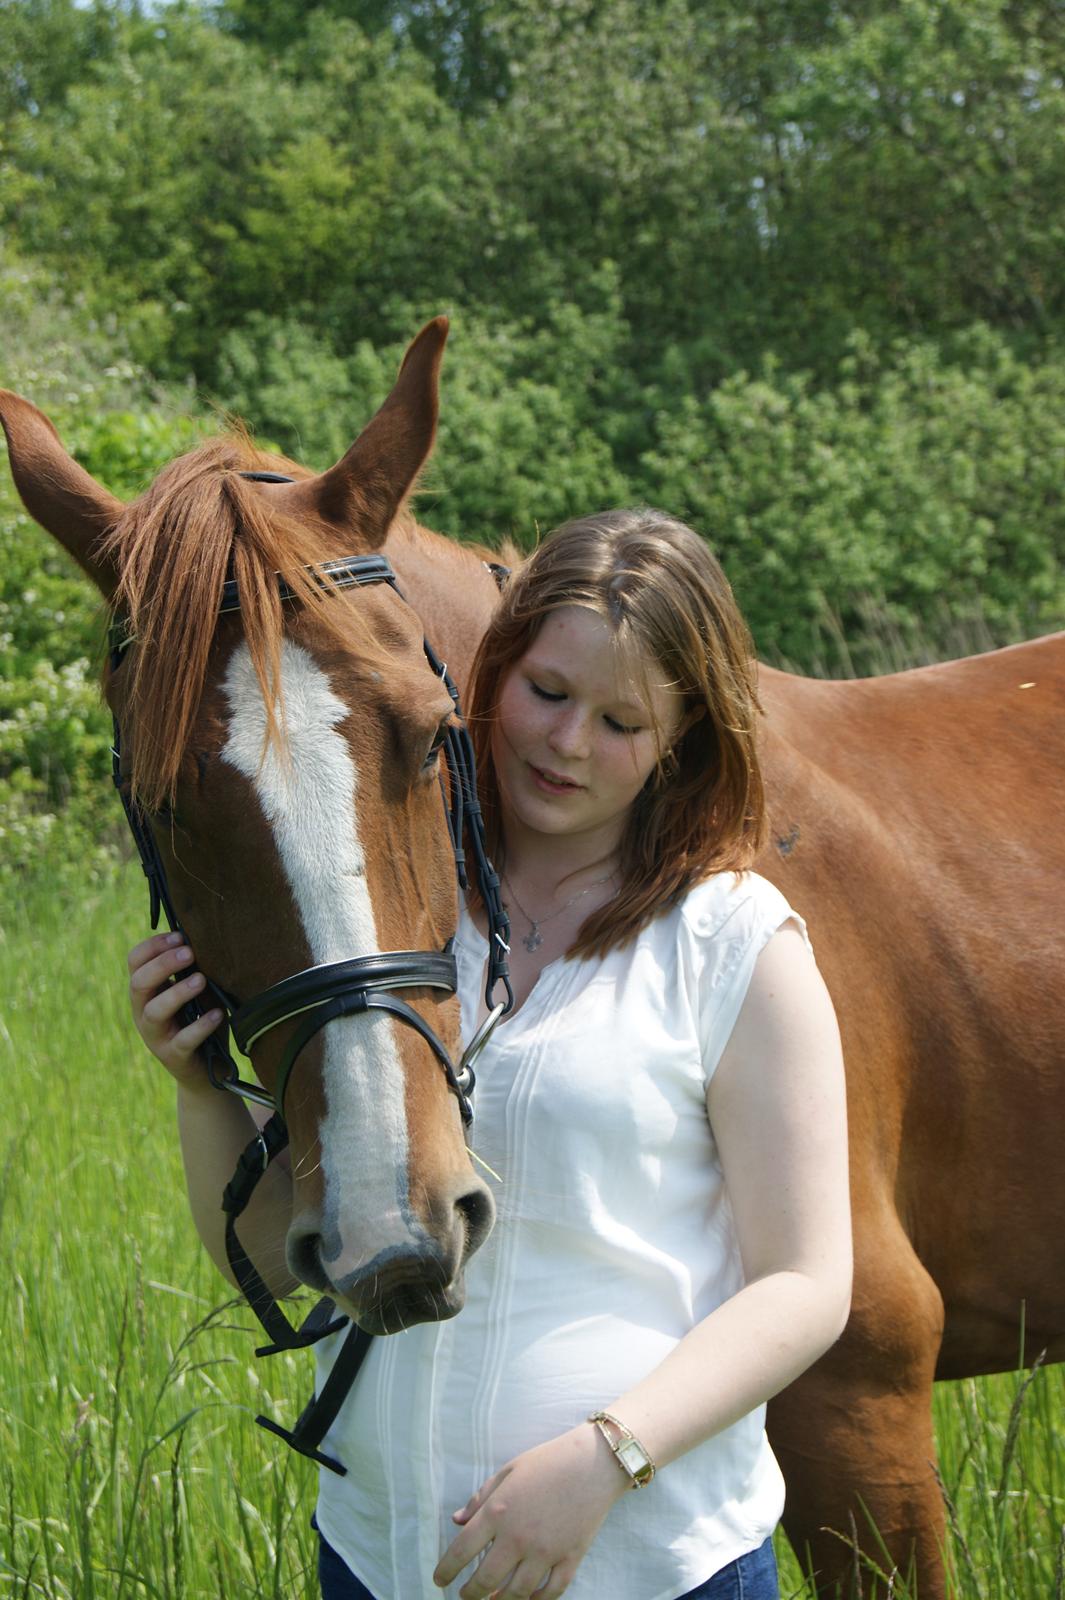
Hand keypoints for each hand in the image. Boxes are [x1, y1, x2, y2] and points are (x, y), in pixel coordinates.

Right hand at [127, 931, 224, 1086]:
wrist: (207, 1071)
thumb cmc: (199, 1021)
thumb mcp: (195, 993)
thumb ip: (192, 971)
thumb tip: (205, 940)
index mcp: (146, 992)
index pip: (135, 962)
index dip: (153, 946)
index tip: (180, 936)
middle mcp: (144, 1012)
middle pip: (139, 983)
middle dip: (162, 964)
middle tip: (189, 953)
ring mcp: (156, 1036)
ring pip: (154, 1011)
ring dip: (178, 992)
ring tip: (201, 980)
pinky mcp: (174, 1056)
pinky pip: (183, 1040)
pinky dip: (201, 1026)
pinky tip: (217, 1014)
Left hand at [433, 1423, 628, 1598]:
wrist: (593, 1462)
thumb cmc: (547, 1461)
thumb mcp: (508, 1471)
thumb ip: (480, 1499)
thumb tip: (456, 1521)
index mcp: (498, 1512)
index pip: (461, 1550)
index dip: (446, 1570)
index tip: (439, 1579)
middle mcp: (518, 1537)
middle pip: (486, 1580)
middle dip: (470, 1594)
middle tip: (464, 1596)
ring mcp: (546, 1552)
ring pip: (516, 1594)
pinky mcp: (570, 1559)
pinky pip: (551, 1593)